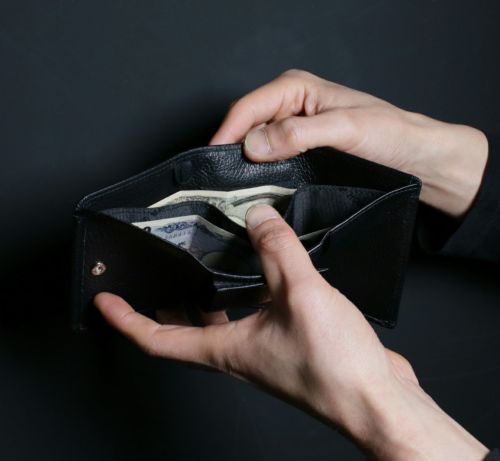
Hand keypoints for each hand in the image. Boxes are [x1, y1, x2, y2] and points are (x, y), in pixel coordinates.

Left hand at [95, 204, 487, 460]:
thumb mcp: (300, 295)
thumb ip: (277, 250)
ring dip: (208, 294)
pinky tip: (265, 268)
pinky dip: (249, 290)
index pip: (157, 338)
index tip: (105, 301)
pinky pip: (256, 312)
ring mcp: (264, 349)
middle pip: (185, 329)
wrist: (376, 400)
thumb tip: (257, 216)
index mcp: (226, 349)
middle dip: (165, 302)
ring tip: (204, 260)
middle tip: (154, 275)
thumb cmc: (335, 368)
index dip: (126, 319)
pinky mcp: (290, 342)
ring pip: (222, 319)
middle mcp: (239, 353)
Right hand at [211, 69, 488, 217]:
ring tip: (236, 189)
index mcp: (296, 88)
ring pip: (256, 145)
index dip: (227, 133)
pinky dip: (262, 172)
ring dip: (246, 165)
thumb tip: (253, 144)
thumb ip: (297, 134)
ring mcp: (293, 129)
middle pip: (247, 126)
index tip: (214, 162)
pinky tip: (259, 188)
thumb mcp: (343, 129)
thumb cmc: (388, 133)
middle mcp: (290, 105)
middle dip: (232, 151)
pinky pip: (271, 159)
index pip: (248, 108)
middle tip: (222, 182)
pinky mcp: (299, 149)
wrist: (413, 155)